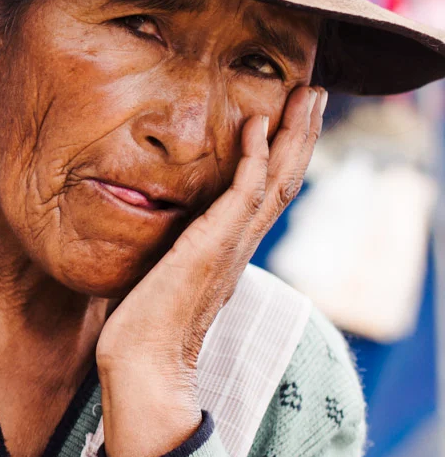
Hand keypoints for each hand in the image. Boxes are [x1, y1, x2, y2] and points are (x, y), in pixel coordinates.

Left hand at [96, 85, 326, 456]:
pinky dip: (253, 158)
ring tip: (308, 94)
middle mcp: (238, 245)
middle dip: (302, 133)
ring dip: (292, 134)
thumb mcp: (163, 274)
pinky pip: (241, 194)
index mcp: (230, 249)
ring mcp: (229, 246)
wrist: (140, 365)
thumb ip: (174, 250)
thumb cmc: (143, 326)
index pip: (266, 191)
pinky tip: (256, 125)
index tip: (290, 116)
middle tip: (317, 91)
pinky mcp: (210, 248)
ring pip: (275, 180)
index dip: (282, 152)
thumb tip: (162, 239)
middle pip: (283, 178)